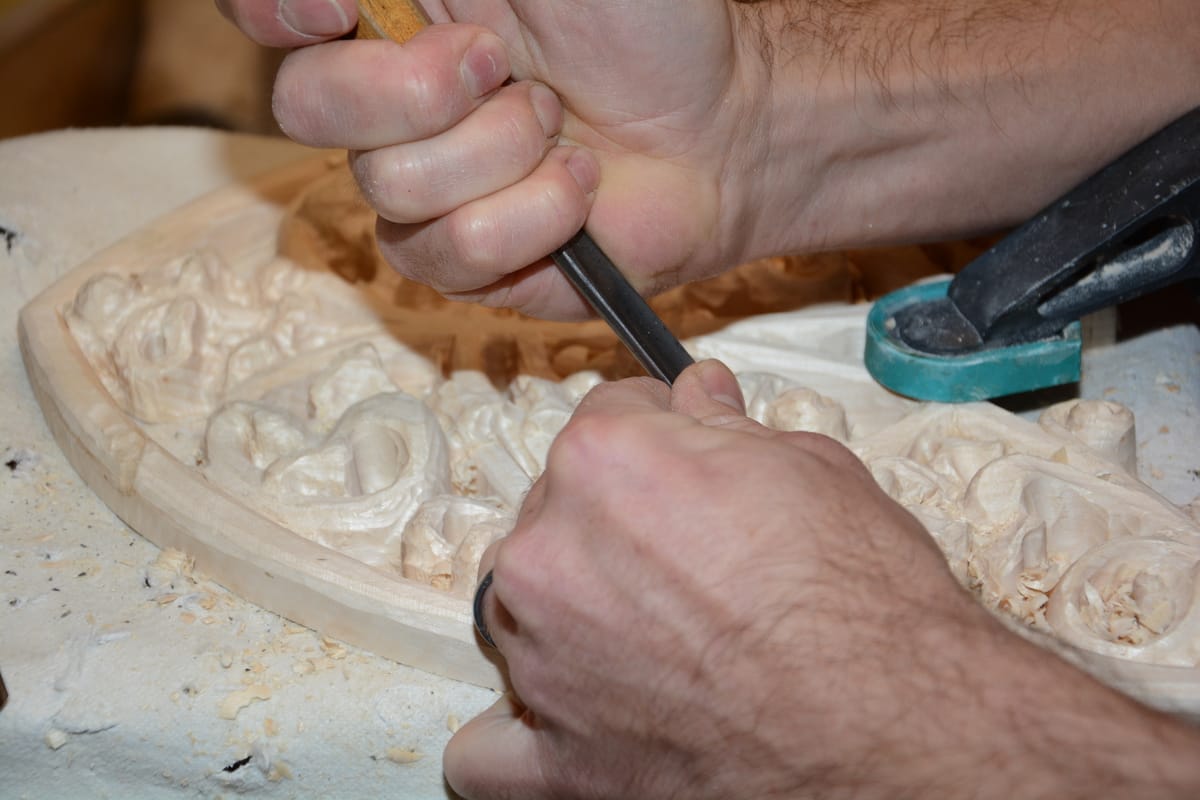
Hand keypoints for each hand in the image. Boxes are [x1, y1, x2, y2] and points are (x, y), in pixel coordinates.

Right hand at [216, 0, 770, 318]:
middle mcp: (389, 101)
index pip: (264, 12)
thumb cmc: (644, 23)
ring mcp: (421, 187)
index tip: (335, 8)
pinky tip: (577, 191)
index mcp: (393, 15)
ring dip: (502, 150)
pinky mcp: (463, 259)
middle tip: (505, 66)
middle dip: (420, 89)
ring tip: (562, 128)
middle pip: (306, 107)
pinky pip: (453, 250)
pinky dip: (535, 214)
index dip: (272, 10)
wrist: (717, 126)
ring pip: (390, 186)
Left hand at [443, 360, 1199, 798]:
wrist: (901, 733)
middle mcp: (551, 554)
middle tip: (687, 558)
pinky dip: (523, 732)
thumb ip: (727, 430)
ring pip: (521, 610)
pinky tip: (573, 718)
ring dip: (572, 614)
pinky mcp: (552, 762)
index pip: (604, 418)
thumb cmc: (868, 604)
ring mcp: (540, 661)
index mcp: (606, 464)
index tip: (680, 459)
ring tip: (657, 640)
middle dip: (612, 523)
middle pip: (555, 511)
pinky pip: (489, 749)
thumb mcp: (814, 472)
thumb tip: (698, 397)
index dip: (655, 436)